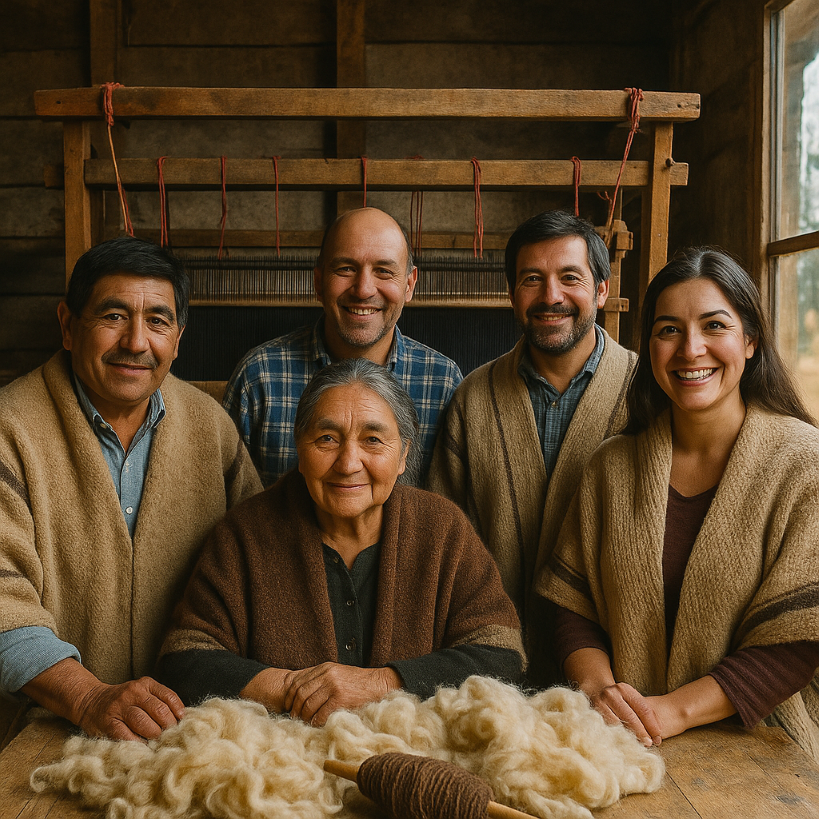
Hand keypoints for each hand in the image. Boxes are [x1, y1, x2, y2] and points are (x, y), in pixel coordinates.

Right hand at [74, 676, 184, 741]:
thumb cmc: (124, 702)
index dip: (178, 712)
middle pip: (159, 710)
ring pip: (144, 722)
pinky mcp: (109, 723)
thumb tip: (180, 720)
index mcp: (146, 684)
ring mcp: (120, 707)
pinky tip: (143, 747)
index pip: (169, 697)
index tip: (182, 723)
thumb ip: (159, 702)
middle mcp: (134, 692)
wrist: (90, 702)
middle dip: (168, 726)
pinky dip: (138, 743)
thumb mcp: (142, 693)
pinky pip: (127, 735)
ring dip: (155, 735)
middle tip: (171, 737)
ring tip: (159, 742)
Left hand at [281, 663, 400, 725]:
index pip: (298, 682)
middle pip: (300, 693)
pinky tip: (317, 725)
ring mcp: (333, 686)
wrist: (378, 684)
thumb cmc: (357, 682)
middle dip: (294, 708)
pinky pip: (321, 713)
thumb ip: (321, 679)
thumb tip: (301, 693)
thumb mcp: (337, 673)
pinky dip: (316, 722)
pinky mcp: (340, 698)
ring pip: (309, 704)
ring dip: (304, 717)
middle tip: (294, 718)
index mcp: (324, 668)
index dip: (290, 696)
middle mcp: (327, 675)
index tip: (288, 706)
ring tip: (304, 723)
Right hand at [587, 682, 662, 746]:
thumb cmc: (618, 699)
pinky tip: (624, 743)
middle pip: (631, 717)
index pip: (643, 708)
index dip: (652, 725)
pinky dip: (617, 737)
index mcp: (624, 689)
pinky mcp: (592, 713)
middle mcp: (612, 694)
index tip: (658, 738)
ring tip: (638, 745)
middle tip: (649, 744)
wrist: (594, 690)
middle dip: (642, 733)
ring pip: (618, 724)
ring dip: (629, 737)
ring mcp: (600, 703)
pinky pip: (607, 728)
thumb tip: (657, 736)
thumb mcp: (629, 698)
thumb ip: (641, 713)